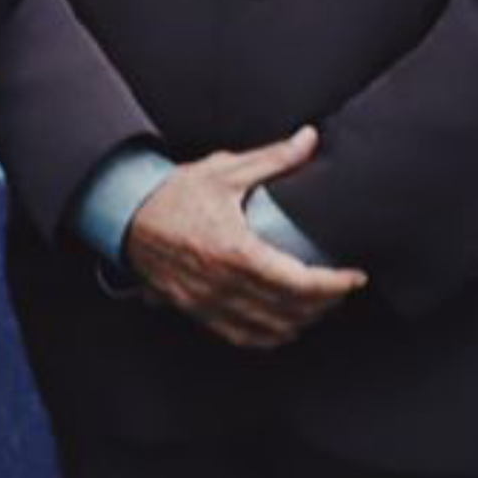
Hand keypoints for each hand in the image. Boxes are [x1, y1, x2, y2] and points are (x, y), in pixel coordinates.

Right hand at [126, 127, 366, 350]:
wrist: (122, 215)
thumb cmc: (172, 194)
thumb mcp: (222, 171)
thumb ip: (271, 159)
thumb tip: (309, 140)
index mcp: (236, 251)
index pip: (301, 283)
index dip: (336, 285)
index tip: (355, 277)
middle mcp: (225, 284)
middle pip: (294, 310)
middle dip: (327, 302)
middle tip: (341, 286)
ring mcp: (211, 303)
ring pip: (274, 329)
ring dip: (303, 320)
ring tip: (318, 303)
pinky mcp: (199, 312)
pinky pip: (245, 337)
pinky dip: (272, 336)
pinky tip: (284, 323)